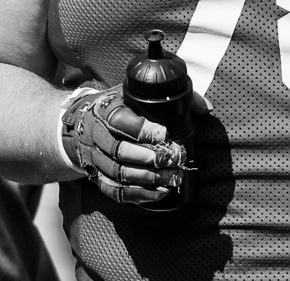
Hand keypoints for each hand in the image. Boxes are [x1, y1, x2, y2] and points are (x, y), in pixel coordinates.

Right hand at [60, 86, 189, 206]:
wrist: (83, 124)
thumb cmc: (121, 107)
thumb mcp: (138, 94)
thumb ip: (172, 99)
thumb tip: (206, 109)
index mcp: (106, 110)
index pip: (119, 120)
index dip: (141, 129)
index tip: (164, 134)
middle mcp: (97, 135)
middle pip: (118, 150)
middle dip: (149, 157)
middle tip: (173, 159)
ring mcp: (95, 159)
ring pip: (118, 173)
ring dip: (148, 178)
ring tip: (173, 177)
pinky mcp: (98, 177)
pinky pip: (116, 191)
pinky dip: (139, 194)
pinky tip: (160, 191)